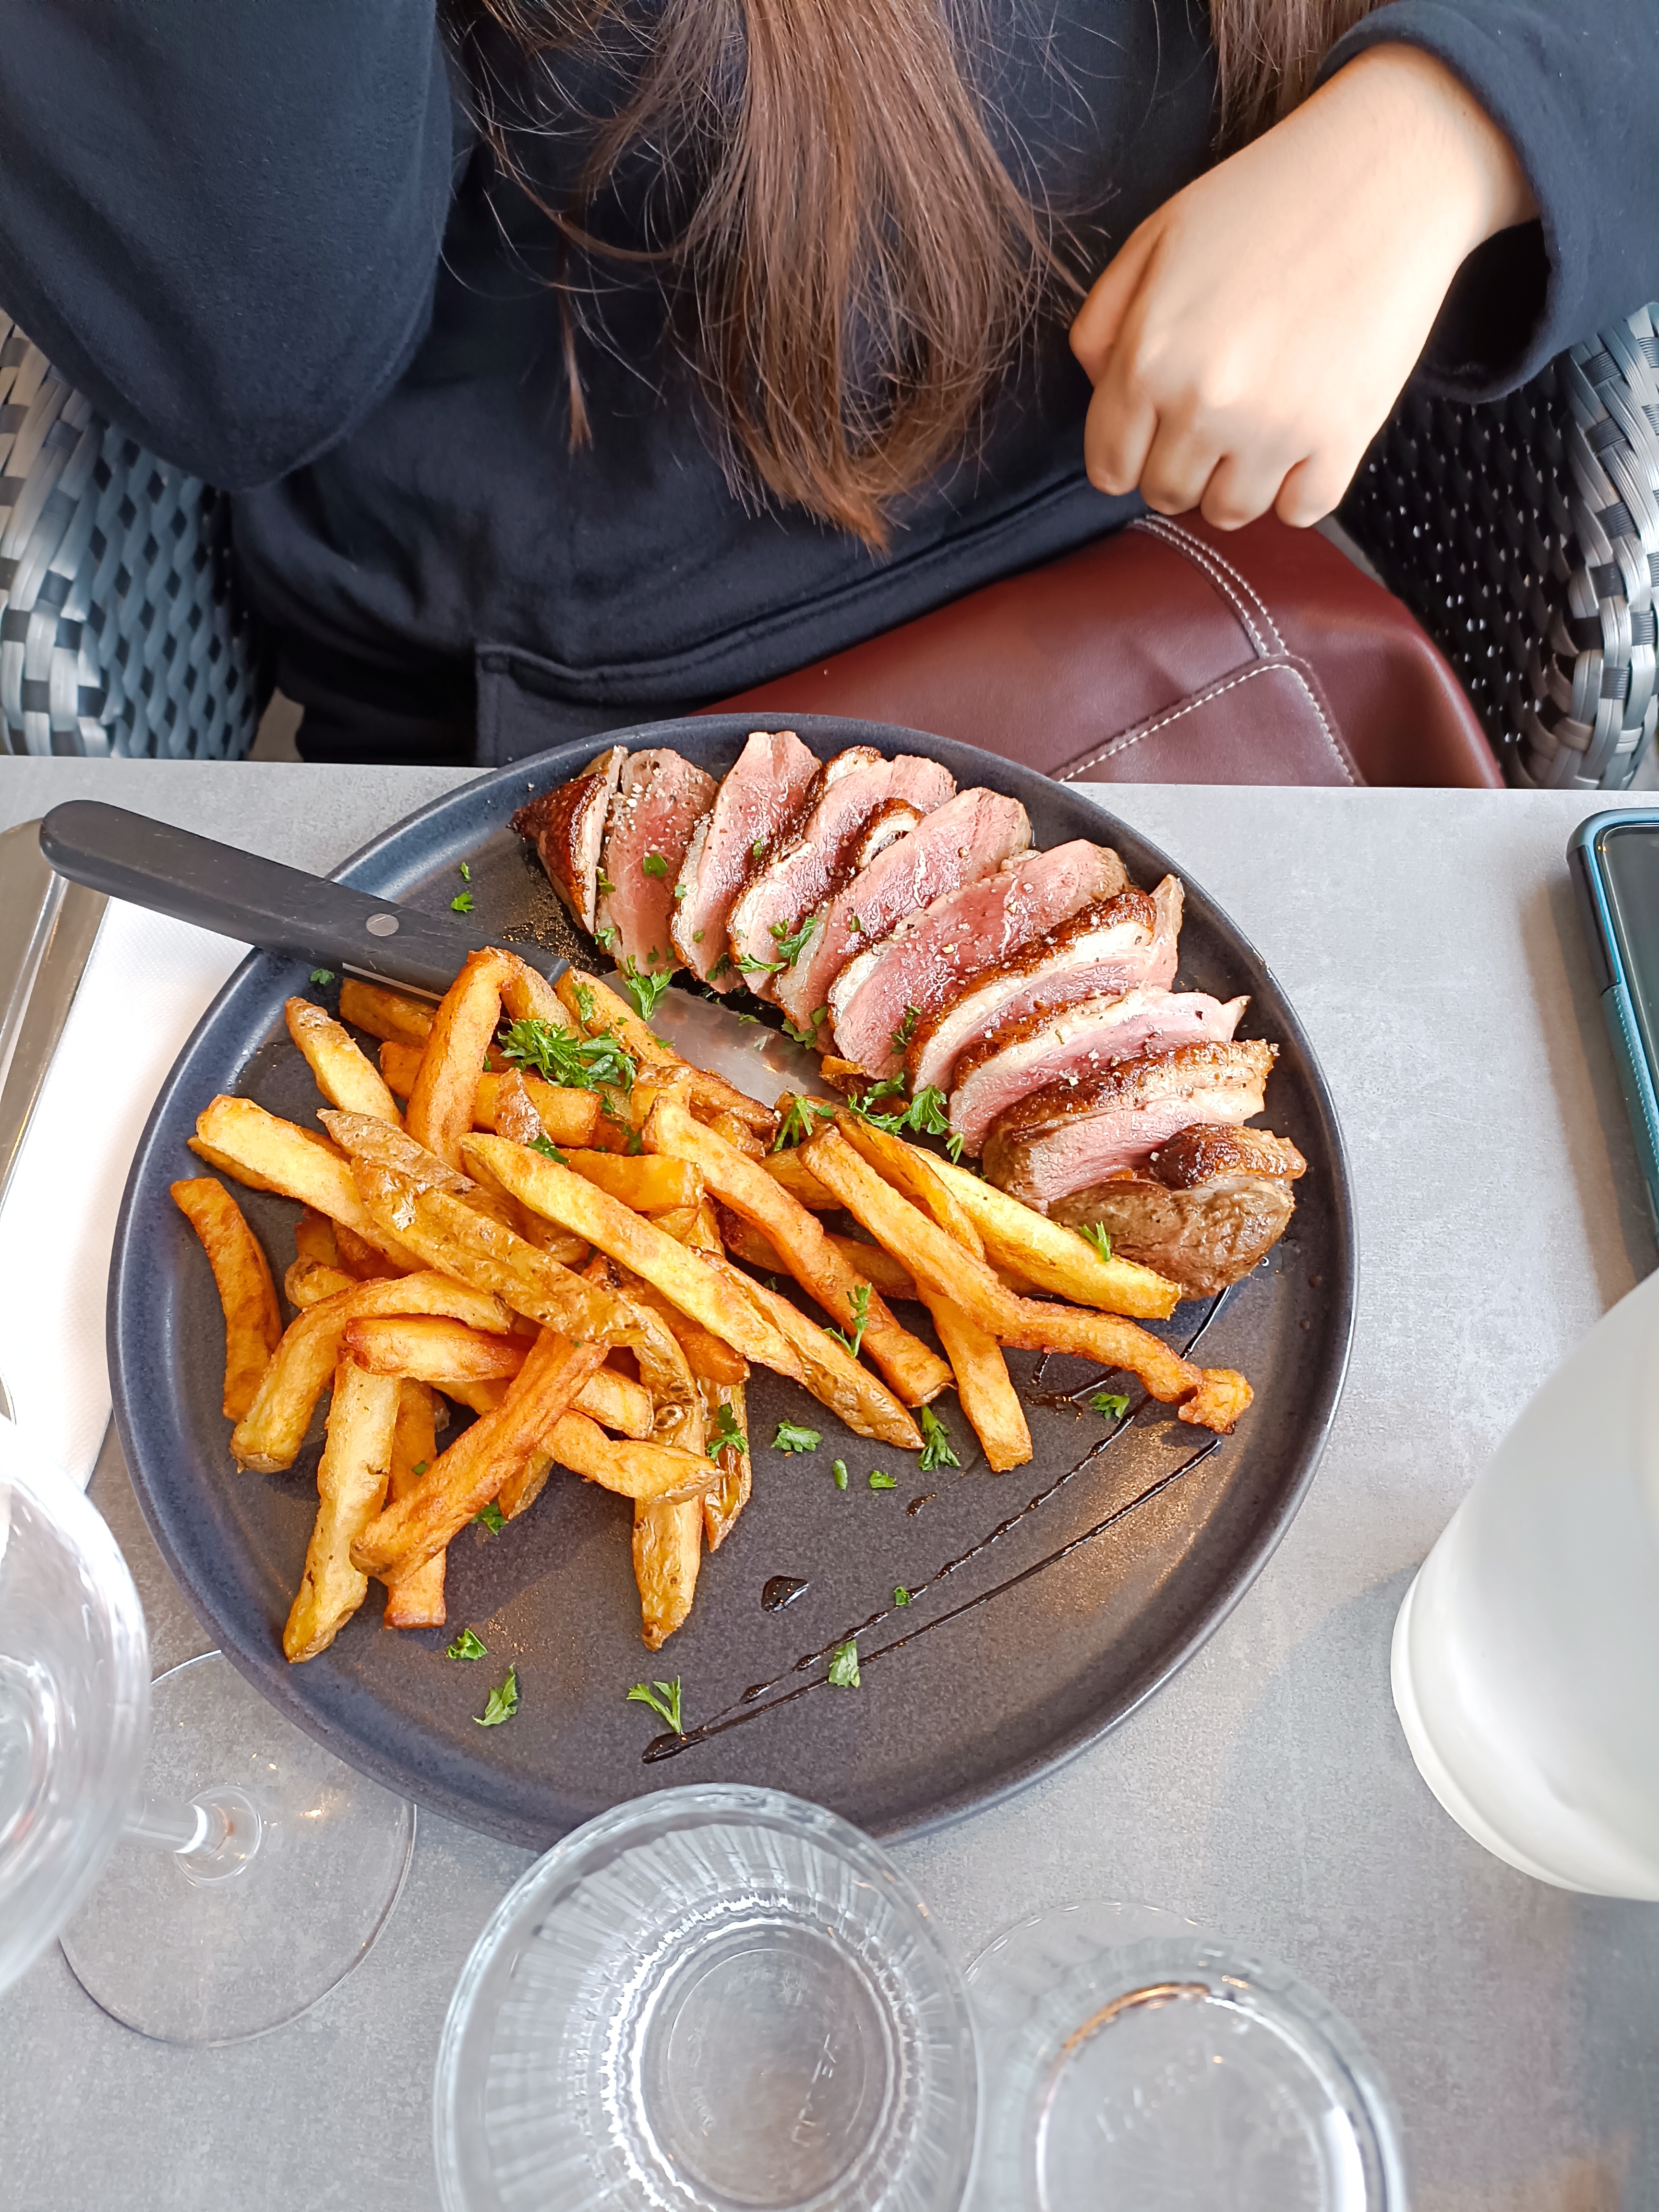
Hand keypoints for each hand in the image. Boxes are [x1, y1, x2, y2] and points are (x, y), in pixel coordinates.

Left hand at [1069, 45, 1537, 528]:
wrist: (1384, 174)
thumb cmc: (1263, 200)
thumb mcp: (1153, 241)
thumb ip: (1103, 325)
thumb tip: (1099, 391)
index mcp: (1147, 360)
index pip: (1109, 469)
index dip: (1128, 454)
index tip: (1153, 430)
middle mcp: (1204, 406)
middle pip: (1167, 495)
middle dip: (1179, 465)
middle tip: (1212, 416)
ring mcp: (1275, 429)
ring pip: (1230, 512)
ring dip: (1235, 481)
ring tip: (1256, 424)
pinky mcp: (1342, 439)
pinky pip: (1300, 511)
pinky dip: (1296, 487)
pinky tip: (1302, 436)